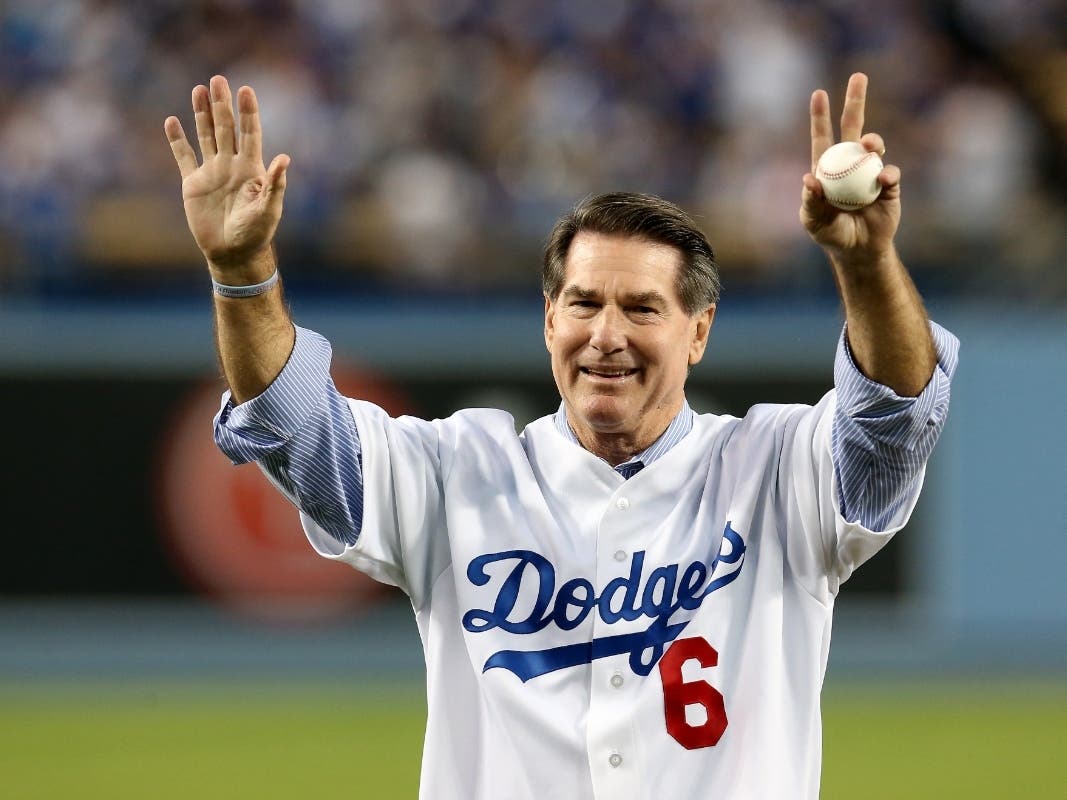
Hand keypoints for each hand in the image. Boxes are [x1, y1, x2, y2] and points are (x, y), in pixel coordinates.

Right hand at [164, 76, 289, 276]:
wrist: (232, 253)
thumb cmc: (255, 233)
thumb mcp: (269, 209)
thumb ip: (275, 184)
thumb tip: (284, 159)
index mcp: (251, 169)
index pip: (250, 134)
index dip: (248, 112)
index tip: (246, 89)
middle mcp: (231, 165)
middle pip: (226, 128)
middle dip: (223, 105)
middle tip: (218, 79)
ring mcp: (212, 173)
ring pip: (206, 136)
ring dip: (202, 114)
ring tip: (199, 90)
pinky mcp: (193, 184)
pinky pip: (184, 157)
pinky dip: (177, 141)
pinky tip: (172, 121)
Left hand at [800, 73, 898, 264]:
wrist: (859, 251)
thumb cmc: (831, 234)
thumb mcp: (814, 221)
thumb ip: (811, 201)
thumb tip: (808, 178)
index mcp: (828, 168)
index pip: (823, 137)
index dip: (821, 116)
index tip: (819, 93)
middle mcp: (850, 164)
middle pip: (853, 128)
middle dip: (855, 101)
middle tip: (859, 76)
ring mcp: (870, 172)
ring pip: (875, 146)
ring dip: (874, 141)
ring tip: (872, 145)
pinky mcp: (889, 186)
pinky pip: (890, 173)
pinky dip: (887, 174)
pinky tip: (883, 180)